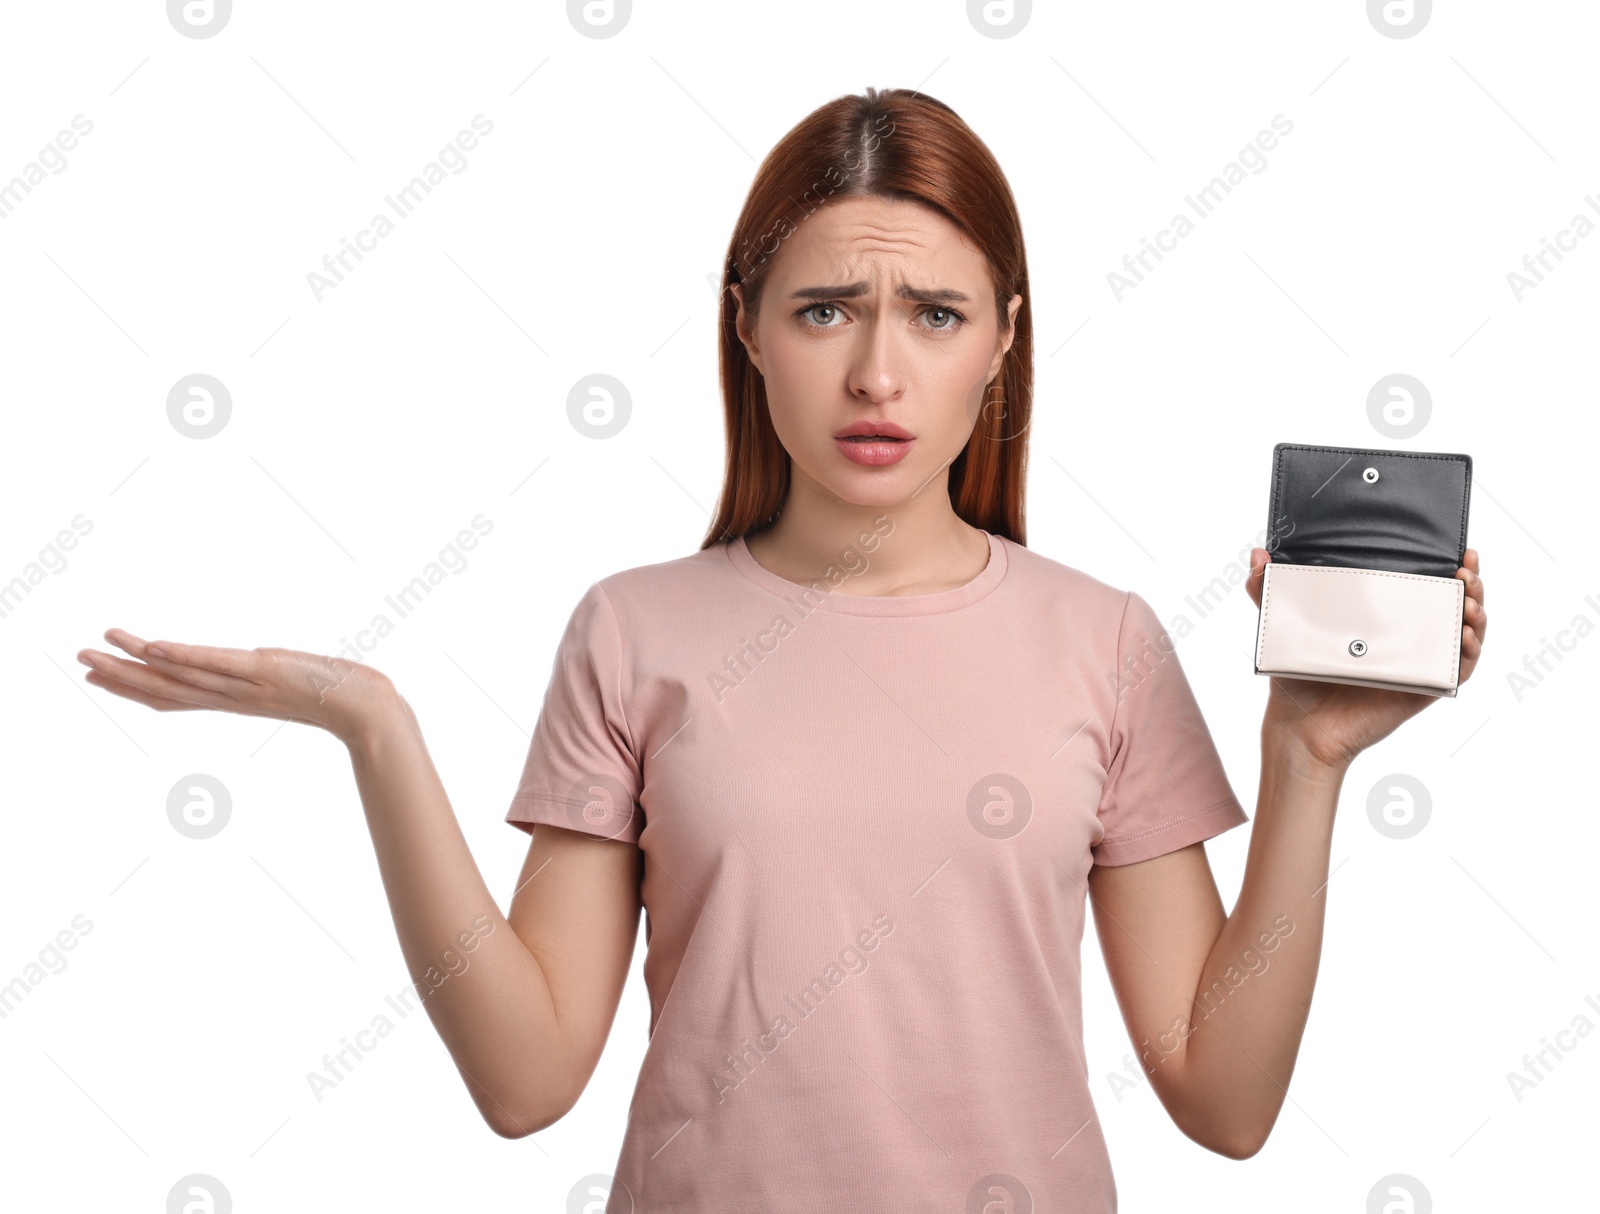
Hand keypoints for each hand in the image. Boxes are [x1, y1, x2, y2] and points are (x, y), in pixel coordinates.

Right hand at [76, 628, 397, 747]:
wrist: (369, 712)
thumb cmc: (339, 697)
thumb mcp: (293, 682)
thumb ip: (269, 675)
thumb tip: (258, 662)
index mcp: (237, 700)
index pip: (176, 697)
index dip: (136, 688)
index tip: (101, 678)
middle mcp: (233, 697)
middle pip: (165, 689)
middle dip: (120, 676)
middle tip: (78, 660)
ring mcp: (245, 685)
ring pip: (179, 674)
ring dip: (136, 660)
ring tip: (98, 648)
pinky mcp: (263, 670)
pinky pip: (216, 664)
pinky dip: (184, 655)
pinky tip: (154, 647)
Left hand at [1245, 547, 1486, 768]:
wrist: (1299, 724)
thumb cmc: (1297, 677)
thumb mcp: (1284, 626)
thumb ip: (1267, 590)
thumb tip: (1256, 555)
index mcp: (1384, 618)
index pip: (1426, 586)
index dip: (1449, 567)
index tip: (1458, 549)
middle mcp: (1407, 638)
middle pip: (1454, 606)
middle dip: (1472, 584)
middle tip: (1467, 568)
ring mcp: (1418, 663)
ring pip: (1465, 635)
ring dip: (1477, 614)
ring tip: (1469, 599)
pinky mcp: (1422, 689)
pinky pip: (1457, 671)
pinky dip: (1469, 653)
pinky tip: (1462, 636)